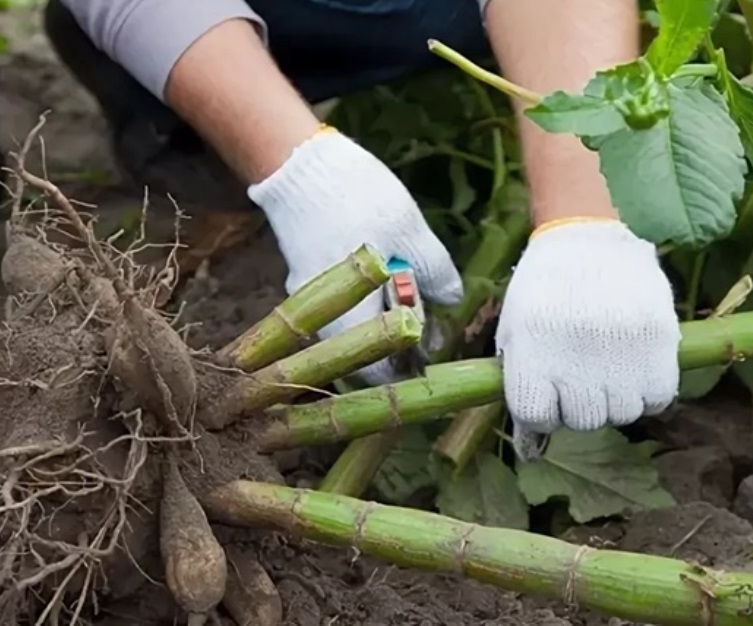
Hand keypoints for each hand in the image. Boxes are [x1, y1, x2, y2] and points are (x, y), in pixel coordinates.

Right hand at [248, 128, 461, 383]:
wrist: (299, 161)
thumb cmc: (356, 197)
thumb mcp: (411, 232)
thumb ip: (435, 271)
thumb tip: (452, 300)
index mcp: (347, 316)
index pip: (375, 372)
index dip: (406, 369)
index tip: (431, 353)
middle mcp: (320, 317)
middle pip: (363, 351)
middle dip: (399, 341)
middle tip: (427, 318)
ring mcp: (310, 296)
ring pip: (352, 325)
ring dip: (384, 315)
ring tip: (411, 290)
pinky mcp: (307, 274)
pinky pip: (341, 302)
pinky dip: (367, 297)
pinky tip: (387, 273)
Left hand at [495, 219, 680, 459]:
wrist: (587, 236)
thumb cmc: (544, 289)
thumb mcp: (516, 331)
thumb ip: (521, 385)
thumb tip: (532, 448)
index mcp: (532, 353)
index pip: (537, 419)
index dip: (543, 413)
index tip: (548, 399)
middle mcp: (575, 358)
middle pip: (583, 420)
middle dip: (579, 406)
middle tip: (581, 377)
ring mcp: (620, 352)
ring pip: (623, 413)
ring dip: (615, 399)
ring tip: (609, 367)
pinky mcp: (659, 341)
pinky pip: (658, 397)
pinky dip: (648, 392)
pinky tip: (635, 368)